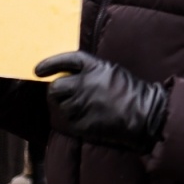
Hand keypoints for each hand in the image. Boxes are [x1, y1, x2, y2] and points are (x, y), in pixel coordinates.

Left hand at [35, 51, 167, 153]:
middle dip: (56, 90)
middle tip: (62, 94)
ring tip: (75, 107)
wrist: (144, 114)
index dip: (50, 64)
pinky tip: (76, 118)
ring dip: (62, 105)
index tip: (39, 70)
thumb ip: (91, 71)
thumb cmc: (132, 92)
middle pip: (56, 86)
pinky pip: (63, 120)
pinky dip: (65, 118)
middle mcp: (83, 84)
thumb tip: (70, 75)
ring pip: (58, 105)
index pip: (66, 61)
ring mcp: (80, 104)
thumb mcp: (112, 71)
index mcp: (94, 67)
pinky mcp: (80, 123)